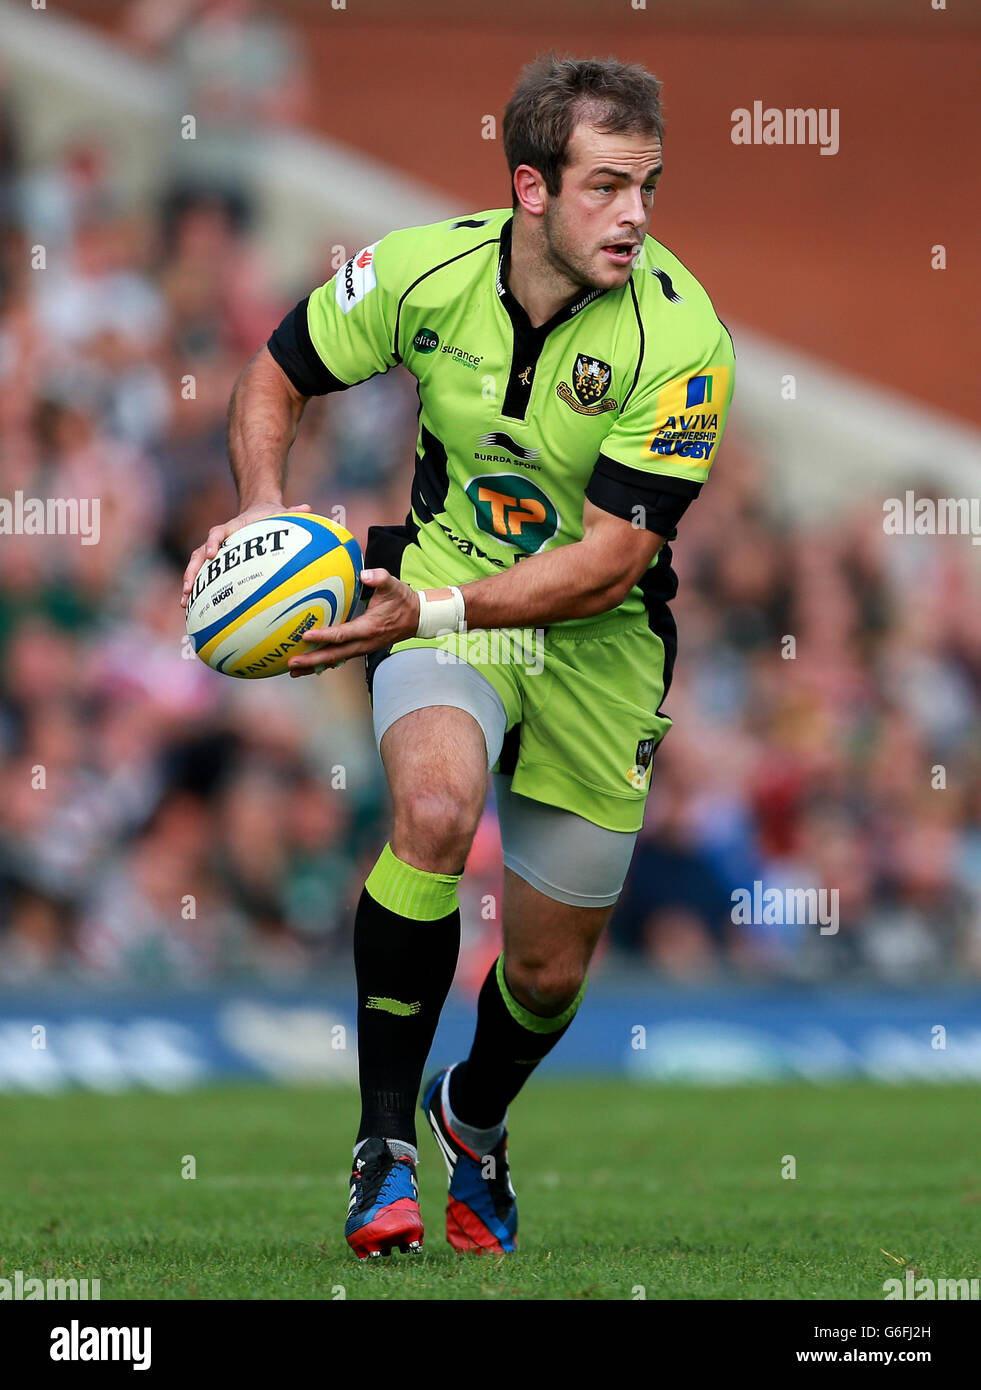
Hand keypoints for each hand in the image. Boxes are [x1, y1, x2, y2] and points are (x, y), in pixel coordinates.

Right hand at [180, 502, 311, 607]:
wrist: (258, 510)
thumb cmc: (270, 515)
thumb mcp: (281, 513)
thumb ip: (292, 512)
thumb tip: (308, 508)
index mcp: (232, 527)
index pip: (218, 532)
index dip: (213, 542)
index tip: (211, 554)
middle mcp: (220, 539)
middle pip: (199, 553)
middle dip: (192, 571)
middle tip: (189, 588)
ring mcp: (216, 550)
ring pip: (196, 566)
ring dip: (189, 583)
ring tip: (184, 603)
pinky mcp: (217, 561)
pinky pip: (204, 575)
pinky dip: (199, 590)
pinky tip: (195, 609)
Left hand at [287, 568, 420, 676]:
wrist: (417, 618)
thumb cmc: (403, 601)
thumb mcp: (394, 586)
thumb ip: (380, 578)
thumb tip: (365, 574)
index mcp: (369, 628)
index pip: (342, 634)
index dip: (324, 636)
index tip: (306, 636)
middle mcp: (364, 643)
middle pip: (334, 655)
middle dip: (312, 661)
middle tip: (292, 662)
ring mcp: (362, 648)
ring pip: (336, 660)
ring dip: (315, 666)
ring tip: (294, 670)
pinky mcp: (361, 648)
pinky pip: (340, 658)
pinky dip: (324, 663)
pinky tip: (311, 665)